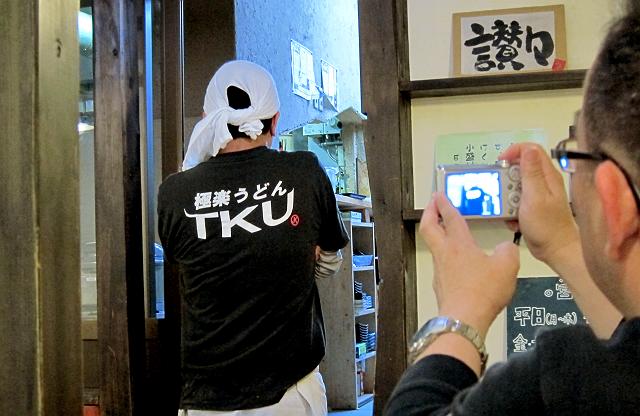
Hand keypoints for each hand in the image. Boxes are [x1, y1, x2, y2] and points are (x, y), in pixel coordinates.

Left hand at [420, 193, 519, 335]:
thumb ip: (508, 251)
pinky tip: (457, 262)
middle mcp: (445, 254)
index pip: (449, 217)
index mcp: (459, 244)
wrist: (464, 319)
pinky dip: (446, 256)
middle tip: (433, 205)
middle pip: (429, 227)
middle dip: (429, 212)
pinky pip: (440, 264)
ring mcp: (440, 270)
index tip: (440, 194)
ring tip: (446, 231)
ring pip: (433, 245)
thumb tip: (506, 248)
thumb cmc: (482, 293)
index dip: (444, 203)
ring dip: (437, 234)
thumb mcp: (507, 266)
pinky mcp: (441, 285)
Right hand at [500, 143, 580, 266]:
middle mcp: (544, 182)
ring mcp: (538, 193)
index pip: (531, 150)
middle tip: (504, 191)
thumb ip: (531, 172)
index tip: (501, 162)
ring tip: (510, 208)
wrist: (555, 249)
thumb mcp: (535, 197)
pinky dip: (511, 208)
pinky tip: (514, 218)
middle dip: (507, 179)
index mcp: (547, 175)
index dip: (514, 152)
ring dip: (507, 196)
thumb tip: (527, 149)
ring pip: (516, 185)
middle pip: (520, 167)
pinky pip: (516, 200)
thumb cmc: (548, 226)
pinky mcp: (532, 205)